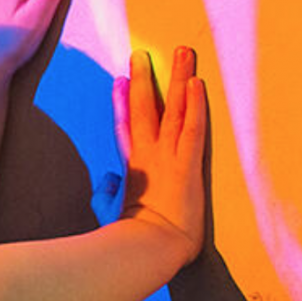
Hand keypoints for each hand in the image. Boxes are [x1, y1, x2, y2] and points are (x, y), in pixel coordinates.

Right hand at [115, 47, 206, 263]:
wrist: (147, 248)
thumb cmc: (130, 237)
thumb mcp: (110, 212)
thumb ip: (106, 193)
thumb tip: (106, 180)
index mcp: (132, 168)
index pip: (126, 126)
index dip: (123, 102)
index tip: (121, 81)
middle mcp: (148, 155)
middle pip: (145, 107)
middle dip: (144, 79)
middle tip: (143, 54)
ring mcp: (168, 156)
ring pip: (173, 109)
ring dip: (177, 78)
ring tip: (182, 52)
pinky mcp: (187, 164)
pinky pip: (193, 127)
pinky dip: (195, 104)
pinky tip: (196, 82)